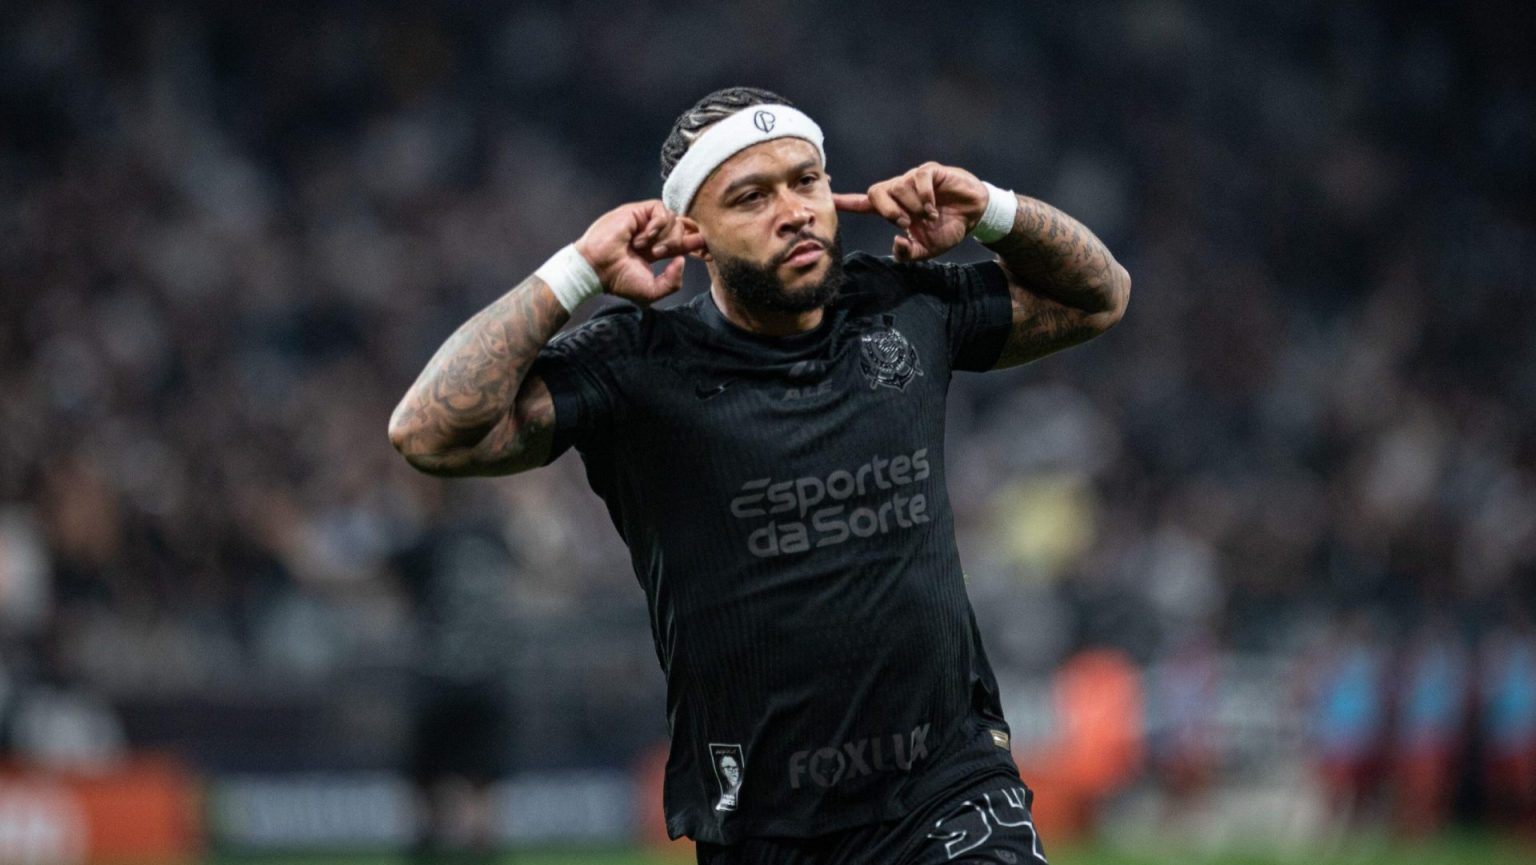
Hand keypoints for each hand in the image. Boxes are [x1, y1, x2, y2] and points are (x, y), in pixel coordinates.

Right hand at [574, 200, 705, 302]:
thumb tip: (682, 260)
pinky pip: (662, 210)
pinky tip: (643, 237)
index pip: (683, 241)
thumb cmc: (618, 280)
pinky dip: (657, 225)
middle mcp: (652, 234)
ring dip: (665, 237)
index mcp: (655, 250)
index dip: (696, 243)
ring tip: (647, 249)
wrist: (597, 267)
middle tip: (660, 254)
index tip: (708, 249)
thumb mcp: (651, 292)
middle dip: (680, 242)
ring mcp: (645, 221)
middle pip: (683, 228)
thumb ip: (672, 283)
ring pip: (674, 219)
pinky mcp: (637, 211)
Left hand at [833, 162, 988, 260]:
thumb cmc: (948, 229)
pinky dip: (925, 197)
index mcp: (894, 209)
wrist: (975, 216)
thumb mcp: (927, 249)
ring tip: (929, 217)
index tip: (828, 197)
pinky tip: (934, 208)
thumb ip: (908, 253)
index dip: (846, 202)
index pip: (864, 203)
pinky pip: (918, 179)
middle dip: (888, 211)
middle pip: (876, 192)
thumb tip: (896, 242)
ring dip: (913, 207)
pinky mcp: (930, 171)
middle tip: (907, 224)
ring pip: (898, 187)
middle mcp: (900, 191)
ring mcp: (913, 180)